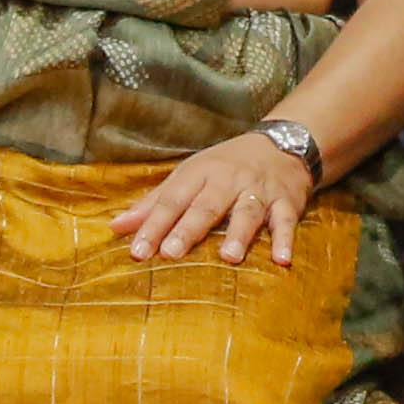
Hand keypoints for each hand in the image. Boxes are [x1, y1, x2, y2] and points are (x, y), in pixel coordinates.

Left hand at [120, 131, 316, 266]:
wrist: (281, 143)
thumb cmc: (226, 165)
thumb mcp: (190, 176)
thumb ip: (155, 204)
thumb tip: (116, 227)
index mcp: (199, 173)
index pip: (172, 200)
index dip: (153, 225)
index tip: (137, 251)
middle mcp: (228, 181)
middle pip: (206, 206)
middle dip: (189, 229)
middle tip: (172, 253)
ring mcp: (258, 191)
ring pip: (247, 212)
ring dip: (238, 234)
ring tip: (228, 257)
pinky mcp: (286, 201)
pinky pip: (286, 221)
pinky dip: (285, 239)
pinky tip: (282, 259)